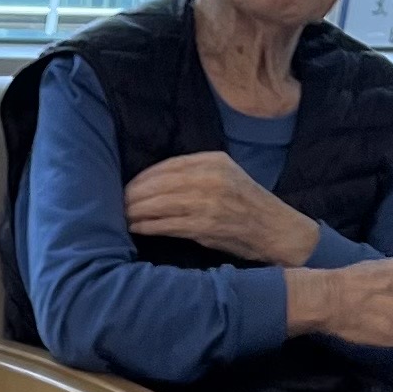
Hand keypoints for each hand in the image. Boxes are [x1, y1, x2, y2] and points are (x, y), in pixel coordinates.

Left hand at [121, 152, 319, 267]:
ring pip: (161, 203)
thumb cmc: (246, 207)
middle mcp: (212, 177)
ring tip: (120, 216)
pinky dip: (148, 225)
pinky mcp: (207, 226)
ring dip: (136, 211)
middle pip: (160, 183)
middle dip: (134, 194)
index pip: (168, 165)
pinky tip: (135, 227)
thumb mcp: (226, 178)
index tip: (126, 186)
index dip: (143, 177)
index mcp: (215, 161)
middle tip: (115, 203)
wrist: (277, 230)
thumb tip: (157, 183)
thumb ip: (196, 175)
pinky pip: (168, 224)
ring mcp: (209, 202)